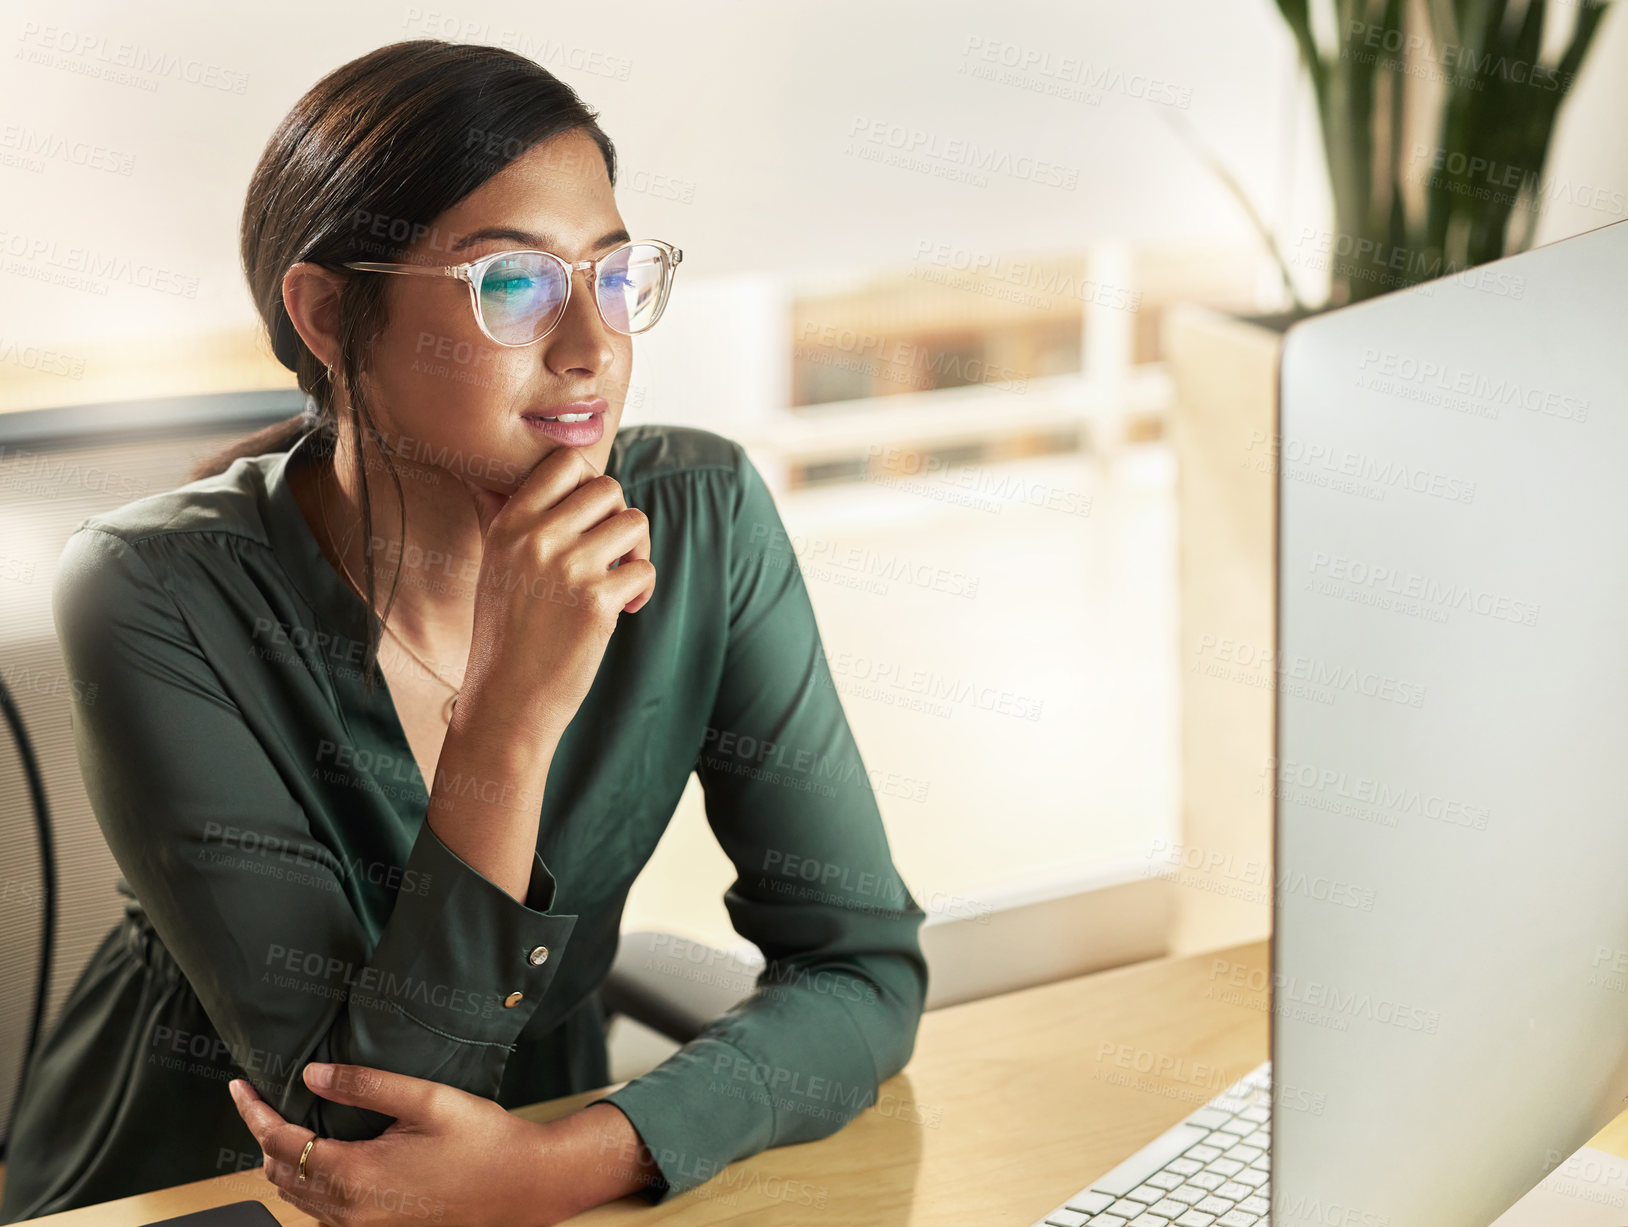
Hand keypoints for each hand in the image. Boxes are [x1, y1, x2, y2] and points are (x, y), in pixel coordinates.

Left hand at [229, 1064, 562, 1226]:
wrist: (524, 1186)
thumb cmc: (483, 1141)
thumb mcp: (426, 1099)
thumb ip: (365, 1085)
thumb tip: (312, 1075)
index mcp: (354, 1175)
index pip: (279, 1143)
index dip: (254, 1112)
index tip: (240, 1087)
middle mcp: (349, 1211)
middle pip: (280, 1173)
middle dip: (264, 1134)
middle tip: (263, 1098)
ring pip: (297, 1197)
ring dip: (284, 1161)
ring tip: (287, 1122)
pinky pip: (322, 1211)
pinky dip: (309, 1182)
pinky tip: (325, 1157)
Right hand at [458, 447, 655, 740]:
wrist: (508, 698)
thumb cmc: (505, 631)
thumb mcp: (491, 564)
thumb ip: (499, 517)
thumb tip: (490, 478)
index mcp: (510, 523)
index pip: (566, 463)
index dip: (589, 483)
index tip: (589, 517)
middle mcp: (537, 538)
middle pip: (608, 487)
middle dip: (618, 518)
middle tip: (610, 553)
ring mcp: (568, 568)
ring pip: (635, 522)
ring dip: (638, 550)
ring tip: (621, 578)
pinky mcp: (596, 602)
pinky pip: (644, 569)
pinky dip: (642, 589)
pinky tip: (626, 609)